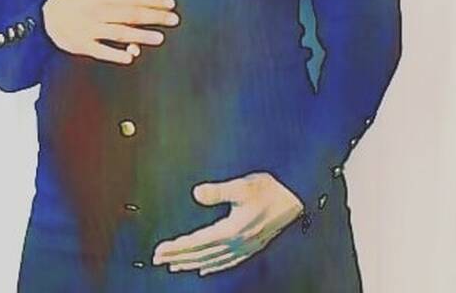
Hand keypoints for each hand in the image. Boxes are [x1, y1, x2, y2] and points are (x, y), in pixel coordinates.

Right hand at [42, 0, 179, 63]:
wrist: (40, 17)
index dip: (153, 0)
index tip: (170, 3)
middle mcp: (96, 11)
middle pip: (129, 14)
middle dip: (153, 17)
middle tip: (174, 19)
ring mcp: (89, 29)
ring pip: (119, 33)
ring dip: (140, 36)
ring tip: (159, 38)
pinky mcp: (82, 46)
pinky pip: (101, 51)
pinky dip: (116, 54)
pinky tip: (131, 56)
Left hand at [152, 172, 303, 275]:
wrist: (297, 198)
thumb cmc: (270, 189)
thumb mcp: (243, 186)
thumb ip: (218, 192)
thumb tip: (195, 194)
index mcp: (232, 230)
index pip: (197, 242)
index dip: (176, 247)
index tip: (159, 251)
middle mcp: (236, 244)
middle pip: (201, 255)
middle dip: (179, 257)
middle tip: (159, 259)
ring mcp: (245, 248)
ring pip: (212, 261)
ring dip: (192, 263)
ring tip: (176, 265)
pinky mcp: (251, 247)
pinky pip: (227, 263)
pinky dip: (213, 267)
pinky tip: (206, 270)